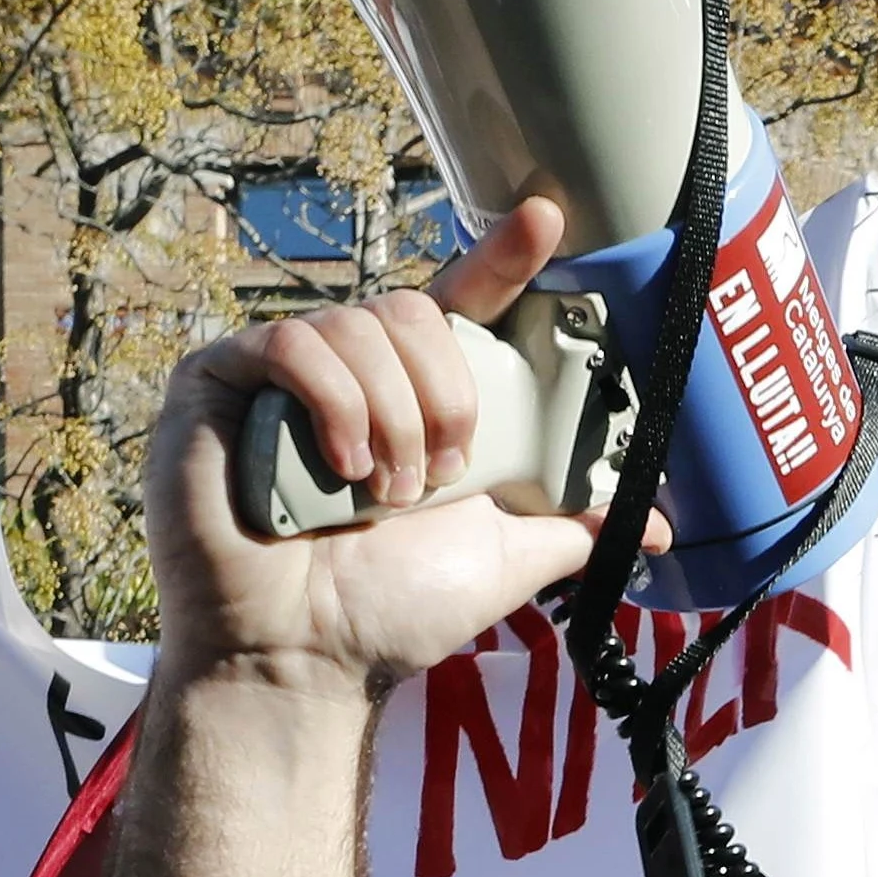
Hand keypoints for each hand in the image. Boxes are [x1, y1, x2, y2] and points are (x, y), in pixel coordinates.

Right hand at [140, 200, 604, 695]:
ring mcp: (283, 375)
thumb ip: (568, 525)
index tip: (548, 218)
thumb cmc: (386, 611)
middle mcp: (353, 374)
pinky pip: (292, 343)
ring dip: (394, 417)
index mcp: (417, 397)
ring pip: (361, 327)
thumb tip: (656, 528)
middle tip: (446, 474)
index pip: (462, 303)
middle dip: (448, 393)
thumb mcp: (502, 559)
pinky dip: (334, 403)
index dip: (503, 258)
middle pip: (418, 312)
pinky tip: (340, 468)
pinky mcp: (221, 380)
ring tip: (387, 497)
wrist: (303, 658)